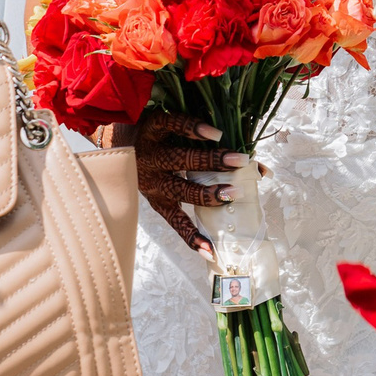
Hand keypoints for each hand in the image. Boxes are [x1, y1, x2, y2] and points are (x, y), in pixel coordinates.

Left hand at [130, 112, 246, 258]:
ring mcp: (151, 149)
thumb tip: (260, 176)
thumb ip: (208, 177)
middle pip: (180, 189)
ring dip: (211, 161)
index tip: (211, 252)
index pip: (175, 220)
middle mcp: (152, 175)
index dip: (191, 237)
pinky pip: (173, 126)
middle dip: (208, 193)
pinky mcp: (151, 124)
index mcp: (156, 194)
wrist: (116, 124)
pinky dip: (193, 130)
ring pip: (180, 159)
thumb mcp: (172, 172)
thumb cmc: (152, 153)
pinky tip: (214, 133)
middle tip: (235, 193)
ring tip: (239, 160)